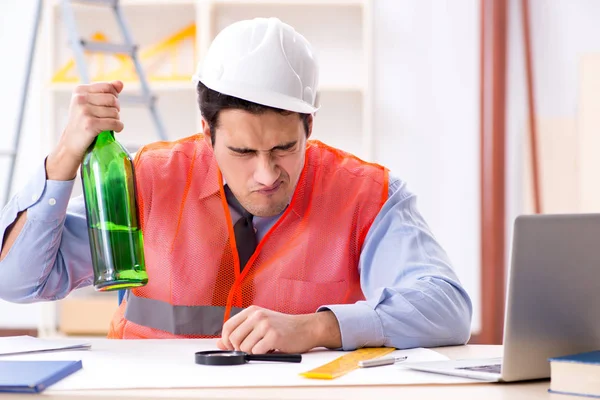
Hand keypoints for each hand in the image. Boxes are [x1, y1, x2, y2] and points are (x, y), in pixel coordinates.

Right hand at [46, 81, 124, 179]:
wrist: (71, 143)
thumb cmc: (83, 122)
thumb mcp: (91, 104)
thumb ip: (106, 92)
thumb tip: (120, 83)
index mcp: (80, 90)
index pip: (109, 87)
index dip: (114, 97)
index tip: (108, 106)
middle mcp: (80, 99)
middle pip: (113, 99)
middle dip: (116, 109)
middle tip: (109, 117)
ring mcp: (84, 111)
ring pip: (115, 112)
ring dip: (116, 120)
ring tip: (107, 124)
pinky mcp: (90, 124)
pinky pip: (115, 123)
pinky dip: (118, 127)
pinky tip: (114, 130)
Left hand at [217, 306, 341, 353]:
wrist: (305, 328)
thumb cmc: (282, 327)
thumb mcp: (259, 325)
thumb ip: (240, 332)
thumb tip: (219, 343)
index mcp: (252, 311)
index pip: (228, 326)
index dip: (226, 340)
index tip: (232, 347)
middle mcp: (257, 315)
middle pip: (233, 338)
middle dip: (239, 349)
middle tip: (250, 349)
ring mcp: (265, 325)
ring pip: (244, 347)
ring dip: (252, 352)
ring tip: (263, 347)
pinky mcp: (273, 336)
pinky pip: (256, 352)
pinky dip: (261, 354)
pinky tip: (269, 349)